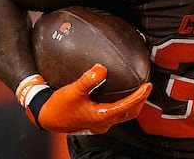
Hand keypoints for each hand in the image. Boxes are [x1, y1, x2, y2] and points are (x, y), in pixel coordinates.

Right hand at [30, 64, 151, 133]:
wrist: (45, 117)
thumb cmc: (58, 106)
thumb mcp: (73, 91)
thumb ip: (88, 79)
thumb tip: (102, 68)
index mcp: (101, 116)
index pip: (127, 106)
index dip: (139, 96)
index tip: (148, 86)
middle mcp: (103, 122)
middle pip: (129, 113)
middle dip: (140, 101)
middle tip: (146, 88)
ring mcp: (99, 123)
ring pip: (122, 115)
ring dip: (131, 104)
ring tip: (137, 91)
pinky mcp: (94, 121)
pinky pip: (114, 114)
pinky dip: (121, 105)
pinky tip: (118, 95)